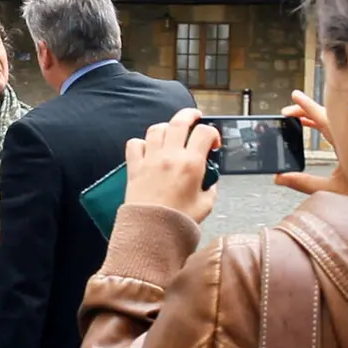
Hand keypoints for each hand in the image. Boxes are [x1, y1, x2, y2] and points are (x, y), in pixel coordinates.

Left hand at [122, 107, 221, 222]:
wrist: (152, 232)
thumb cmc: (178, 222)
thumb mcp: (206, 205)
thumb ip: (210, 188)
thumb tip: (209, 182)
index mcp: (191, 164)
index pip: (204, 132)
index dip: (212, 134)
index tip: (213, 143)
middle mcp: (170, 156)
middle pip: (179, 121)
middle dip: (189, 115)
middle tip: (195, 116)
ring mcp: (151, 160)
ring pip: (156, 129)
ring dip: (166, 128)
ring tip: (171, 133)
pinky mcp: (135, 167)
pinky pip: (135, 144)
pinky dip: (141, 143)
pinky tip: (148, 149)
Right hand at [273, 90, 347, 196]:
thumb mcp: (331, 189)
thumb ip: (304, 182)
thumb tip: (280, 178)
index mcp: (346, 141)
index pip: (323, 117)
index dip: (307, 106)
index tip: (295, 96)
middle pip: (326, 115)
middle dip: (305, 112)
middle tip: (288, 113)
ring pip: (333, 120)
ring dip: (315, 118)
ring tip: (300, 120)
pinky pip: (340, 127)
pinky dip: (325, 124)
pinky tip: (317, 129)